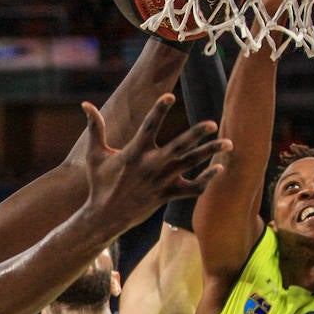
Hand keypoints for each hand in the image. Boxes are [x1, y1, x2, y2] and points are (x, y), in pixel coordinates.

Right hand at [80, 93, 228, 228]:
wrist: (105, 217)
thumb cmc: (99, 184)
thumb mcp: (95, 155)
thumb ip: (95, 128)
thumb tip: (85, 104)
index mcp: (134, 152)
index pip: (149, 126)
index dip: (159, 110)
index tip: (170, 96)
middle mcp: (151, 165)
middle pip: (178, 147)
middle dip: (196, 135)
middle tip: (213, 124)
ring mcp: (161, 181)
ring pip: (190, 164)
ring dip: (210, 153)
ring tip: (229, 143)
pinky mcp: (167, 195)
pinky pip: (192, 188)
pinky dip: (206, 180)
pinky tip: (218, 169)